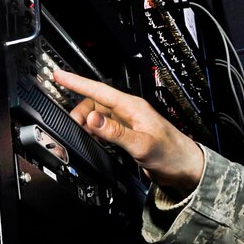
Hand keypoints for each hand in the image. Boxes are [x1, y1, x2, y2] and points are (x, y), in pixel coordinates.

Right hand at [53, 69, 204, 194]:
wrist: (185, 169)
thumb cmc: (172, 154)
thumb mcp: (141, 144)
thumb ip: (116, 132)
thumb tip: (92, 119)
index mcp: (133, 107)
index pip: (99, 90)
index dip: (77, 82)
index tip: (59, 75)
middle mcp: (129, 112)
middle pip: (95, 102)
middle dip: (80, 112)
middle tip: (73, 126)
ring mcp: (128, 123)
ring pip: (98, 115)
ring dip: (87, 123)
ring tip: (83, 134)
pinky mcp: (128, 134)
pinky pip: (104, 127)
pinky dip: (94, 131)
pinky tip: (94, 140)